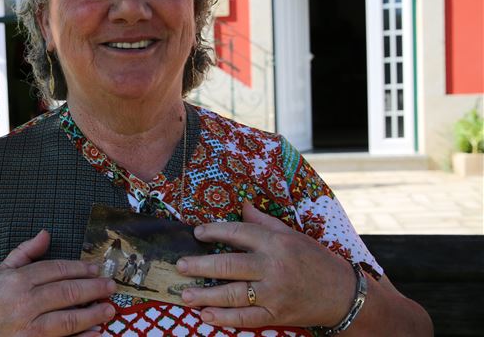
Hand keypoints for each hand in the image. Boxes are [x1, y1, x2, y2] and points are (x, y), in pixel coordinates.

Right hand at [0, 230, 116, 335]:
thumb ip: (25, 252)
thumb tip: (46, 234)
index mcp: (17, 280)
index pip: (56, 270)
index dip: (79, 268)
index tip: (96, 268)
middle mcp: (23, 302)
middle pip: (66, 293)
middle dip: (93, 288)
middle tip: (111, 286)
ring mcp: (27, 327)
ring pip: (67, 319)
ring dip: (92, 314)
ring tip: (109, 309)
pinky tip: (95, 333)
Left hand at [175, 202, 354, 328]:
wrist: (343, 294)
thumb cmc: (314, 259)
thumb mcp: (292, 234)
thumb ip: (264, 221)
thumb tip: (243, 204)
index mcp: (276, 242)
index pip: (239, 233)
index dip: (215, 231)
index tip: (197, 233)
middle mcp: (273, 266)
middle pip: (229, 265)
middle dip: (201, 266)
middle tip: (180, 266)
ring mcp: (274, 292)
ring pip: (233, 293)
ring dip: (206, 295)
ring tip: (184, 295)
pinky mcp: (276, 314)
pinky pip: (246, 318)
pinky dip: (225, 318)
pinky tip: (206, 316)